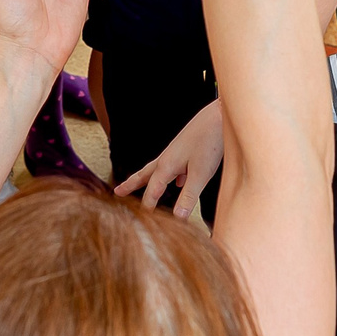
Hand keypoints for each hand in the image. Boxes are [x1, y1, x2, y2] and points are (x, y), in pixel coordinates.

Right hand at [116, 99, 225, 218]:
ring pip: (156, 169)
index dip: (148, 206)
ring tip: (140, 185)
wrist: (220, 115)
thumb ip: (188, 196)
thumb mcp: (201, 174)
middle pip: (144, 175)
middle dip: (131, 185)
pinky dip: (168, 175)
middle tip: (117, 192)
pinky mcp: (186, 148)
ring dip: (147, 179)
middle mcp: (167, 158)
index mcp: (167, 165)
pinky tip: (178, 180)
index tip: (143, 220)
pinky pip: (172, 165)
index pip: (152, 191)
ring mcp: (176, 152)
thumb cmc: (210, 142)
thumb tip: (177, 218)